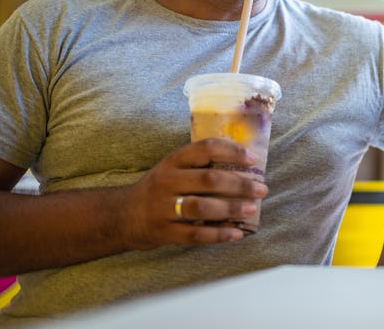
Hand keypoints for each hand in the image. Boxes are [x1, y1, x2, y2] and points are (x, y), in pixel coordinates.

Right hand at [120, 138, 268, 248]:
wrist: (122, 216)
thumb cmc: (159, 189)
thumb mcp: (173, 168)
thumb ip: (200, 164)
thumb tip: (244, 162)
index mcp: (172, 161)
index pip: (205, 148)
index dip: (231, 151)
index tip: (253, 159)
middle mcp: (166, 181)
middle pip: (208, 180)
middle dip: (239, 184)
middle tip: (261, 189)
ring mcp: (162, 208)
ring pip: (201, 207)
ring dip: (230, 209)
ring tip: (251, 209)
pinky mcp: (163, 232)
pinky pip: (194, 235)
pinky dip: (218, 235)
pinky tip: (236, 234)